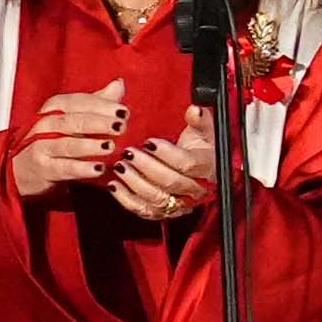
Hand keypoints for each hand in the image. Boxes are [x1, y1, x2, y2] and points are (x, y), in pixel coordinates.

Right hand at [3, 83, 132, 205]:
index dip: (100, 105)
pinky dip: (81, 168)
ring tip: (111, 146)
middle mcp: (45, 125)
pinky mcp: (43, 169)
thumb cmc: (54, 140)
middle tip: (121, 126)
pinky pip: (63, 167)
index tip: (123, 111)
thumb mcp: (74, 119)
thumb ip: (97, 103)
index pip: (76, 102)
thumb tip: (118, 85)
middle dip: (98, 122)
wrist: (27, 168)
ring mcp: (41, 147)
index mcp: (54, 109)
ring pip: (66, 144)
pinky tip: (99, 169)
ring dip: (90, 145)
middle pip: (72, 120)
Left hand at [103, 119, 223, 225]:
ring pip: (156, 197)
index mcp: (207, 168)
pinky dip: (126, 199)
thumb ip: (200, 120)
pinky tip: (114, 185)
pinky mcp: (161, 211)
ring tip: (120, 166)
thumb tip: (195, 109)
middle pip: (171, 182)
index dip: (167, 153)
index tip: (150, 142)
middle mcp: (195, 189)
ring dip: (135, 182)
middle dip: (147, 166)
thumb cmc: (198, 150)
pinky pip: (143, 210)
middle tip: (129, 152)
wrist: (196, 172)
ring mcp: (178, 203)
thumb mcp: (202, 131)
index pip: (188, 164)